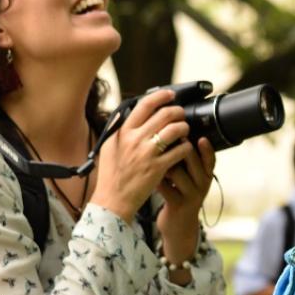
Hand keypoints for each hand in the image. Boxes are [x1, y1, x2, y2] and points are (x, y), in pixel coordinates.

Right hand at [88, 89, 195, 221]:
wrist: (113, 200)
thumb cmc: (111, 174)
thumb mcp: (108, 147)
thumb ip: (116, 129)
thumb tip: (124, 113)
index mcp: (123, 132)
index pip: (144, 105)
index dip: (161, 96)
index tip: (170, 94)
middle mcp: (135, 139)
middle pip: (165, 114)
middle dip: (178, 112)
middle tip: (181, 114)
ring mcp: (148, 153)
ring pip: (175, 130)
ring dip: (184, 128)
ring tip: (185, 131)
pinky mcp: (159, 167)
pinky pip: (180, 150)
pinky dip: (186, 147)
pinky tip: (185, 148)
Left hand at [156, 136, 216, 265]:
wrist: (179, 226)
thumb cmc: (181, 195)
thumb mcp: (192, 180)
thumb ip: (188, 162)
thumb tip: (177, 136)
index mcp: (207, 176)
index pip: (211, 160)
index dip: (207, 149)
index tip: (200, 137)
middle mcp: (202, 185)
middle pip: (194, 162)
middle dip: (181, 149)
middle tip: (167, 138)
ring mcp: (191, 196)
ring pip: (177, 172)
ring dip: (163, 162)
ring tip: (153, 155)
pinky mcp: (178, 205)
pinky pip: (164, 186)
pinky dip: (155, 178)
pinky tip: (146, 174)